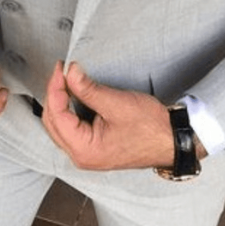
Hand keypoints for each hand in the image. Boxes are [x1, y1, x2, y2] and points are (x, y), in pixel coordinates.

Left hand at [42, 60, 174, 170]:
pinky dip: (69, 111)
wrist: (171, 140)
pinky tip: (74, 96)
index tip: (61, 69)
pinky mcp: (92, 148)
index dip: (55, 88)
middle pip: (53, 122)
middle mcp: (81, 156)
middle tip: (62, 72)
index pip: (56, 116)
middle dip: (55, 95)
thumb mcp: (117, 103)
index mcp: (84, 150)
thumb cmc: (151, 128)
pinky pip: (70, 129)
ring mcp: (86, 154)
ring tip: (67, 80)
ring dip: (60, 102)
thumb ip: (88, 89)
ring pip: (59, 126)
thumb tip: (69, 73)